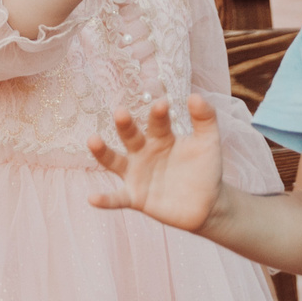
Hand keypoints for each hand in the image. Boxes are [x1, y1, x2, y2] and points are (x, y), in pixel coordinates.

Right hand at [88, 96, 227, 231]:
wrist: (207, 204)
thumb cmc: (205, 169)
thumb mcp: (208, 143)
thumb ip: (205, 119)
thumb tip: (195, 96)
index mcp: (161, 137)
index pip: (158, 122)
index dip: (159, 114)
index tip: (162, 104)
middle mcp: (143, 152)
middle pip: (131, 136)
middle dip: (125, 125)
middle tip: (121, 113)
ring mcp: (137, 174)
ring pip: (115, 161)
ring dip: (103, 152)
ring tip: (92, 140)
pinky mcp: (136, 198)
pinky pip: (117, 199)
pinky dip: (105, 200)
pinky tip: (93, 199)